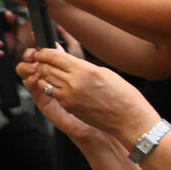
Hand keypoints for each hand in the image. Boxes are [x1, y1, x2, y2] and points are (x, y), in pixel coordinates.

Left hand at [19, 45, 156, 138]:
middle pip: (46, 68)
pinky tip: (58, 86)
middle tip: (43, 61)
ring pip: (45, 81)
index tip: (42, 51)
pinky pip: (53, 94)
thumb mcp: (104, 72)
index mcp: (84, 70)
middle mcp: (73, 83)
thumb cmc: (123, 95)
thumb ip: (83, 66)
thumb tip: (68, 62)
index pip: (54, 56)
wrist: (128, 118)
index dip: (44, 52)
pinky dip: (51, 88)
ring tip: (49, 73)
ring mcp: (69, 97)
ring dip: (44, 76)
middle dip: (42, 63)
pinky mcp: (68, 107)